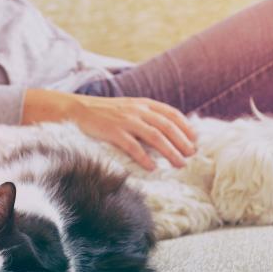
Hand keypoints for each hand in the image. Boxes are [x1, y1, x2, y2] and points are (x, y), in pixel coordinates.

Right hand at [22, 89, 196, 169]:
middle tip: (191, 155)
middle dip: (181, 142)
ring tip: (179, 164)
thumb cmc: (105, 112)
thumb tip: (167, 132)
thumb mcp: (128, 108)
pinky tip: (152, 168)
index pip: (171, 114)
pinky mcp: (113, 132)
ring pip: (155, 136)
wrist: (77, 109)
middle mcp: (137, 110)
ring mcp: (125, 121)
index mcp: (143, 104)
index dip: (185, 127)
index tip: (195, 139)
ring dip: (169, 151)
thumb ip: (146, 116)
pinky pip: (133, 146)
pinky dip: (144, 157)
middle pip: (166, 127)